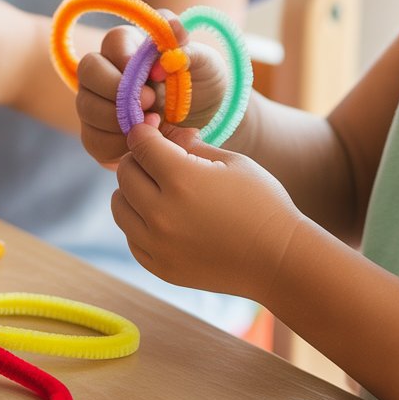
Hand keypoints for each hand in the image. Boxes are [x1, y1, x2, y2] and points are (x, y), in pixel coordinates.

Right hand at [76, 17, 227, 169]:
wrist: (201, 128)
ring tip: (154, 124)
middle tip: (150, 102)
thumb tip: (173, 29)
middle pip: (88, 70)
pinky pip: (93, 139)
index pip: (114, 40)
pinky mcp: (96, 134)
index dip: (128, 58)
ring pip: (86, 106)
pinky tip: (143, 142)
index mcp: (130, 46)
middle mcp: (105, 70)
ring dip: (119, 119)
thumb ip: (189, 47)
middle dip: (116, 89)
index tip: (154, 76)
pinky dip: (119, 144)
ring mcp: (95, 102)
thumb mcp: (206, 65)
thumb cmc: (200, 88)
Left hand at [112, 122, 301, 299]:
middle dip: (138, 159)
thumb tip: (163, 132)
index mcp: (181, 179)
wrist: (279, 259)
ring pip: (119, 206)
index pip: (140, 144)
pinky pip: (131, 237)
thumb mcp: (232, 162)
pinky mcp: (160, 267)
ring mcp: (158, 245)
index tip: (152, 132)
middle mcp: (162, 213)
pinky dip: (139, 223)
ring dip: (132, 192)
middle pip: (124, 173)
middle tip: (160, 161)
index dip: (145, 132)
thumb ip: (190, 145)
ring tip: (158, 190)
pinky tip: (164, 218)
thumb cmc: (261, 203)